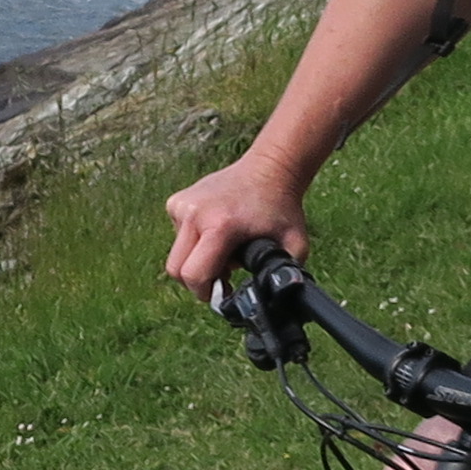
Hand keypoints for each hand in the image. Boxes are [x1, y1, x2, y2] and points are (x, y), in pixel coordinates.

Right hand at [162, 153, 312, 294]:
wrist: (270, 169)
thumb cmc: (282, 209)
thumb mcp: (294, 247)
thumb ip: (284, 276)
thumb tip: (275, 300)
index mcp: (220, 226)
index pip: (194, 274)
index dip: (206, 292)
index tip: (222, 292)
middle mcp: (194, 213)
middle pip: (176, 269)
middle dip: (197, 280)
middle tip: (222, 276)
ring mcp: (182, 205)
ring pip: (176, 254)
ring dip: (196, 260)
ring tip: (224, 249)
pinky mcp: (177, 201)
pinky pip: (177, 236)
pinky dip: (193, 242)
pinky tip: (215, 232)